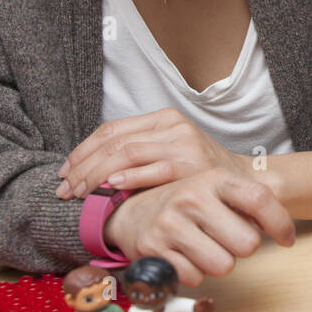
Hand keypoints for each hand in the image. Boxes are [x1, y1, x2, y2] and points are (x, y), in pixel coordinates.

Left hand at [56, 108, 249, 198]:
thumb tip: (91, 169)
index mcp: (163, 118)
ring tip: (79, 193)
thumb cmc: (202, 174)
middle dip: (83, 166)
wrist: (246, 183)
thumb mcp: (170, 153)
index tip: (64, 172)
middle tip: (64, 188)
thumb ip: (139, 153)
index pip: (111, 130)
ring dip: (96, 176)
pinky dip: (127, 178)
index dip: (82, 150)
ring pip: (126, 154)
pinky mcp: (192, 165)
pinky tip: (109, 188)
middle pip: (113, 141)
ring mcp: (183, 144)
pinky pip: (152, 170)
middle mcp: (172, 126)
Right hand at [103, 168, 295, 285]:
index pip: (260, 198)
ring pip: (223, 265)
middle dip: (242, 248)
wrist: (131, 211)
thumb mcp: (216, 191)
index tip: (286, 239)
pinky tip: (183, 256)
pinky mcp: (153, 249)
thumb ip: (250, 204)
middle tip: (226, 239)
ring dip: (218, 262)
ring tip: (203, 246)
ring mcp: (170, 223)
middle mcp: (191, 197)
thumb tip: (285, 233)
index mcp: (213, 179)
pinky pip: (196, 278)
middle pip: (247, 243)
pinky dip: (194, 273)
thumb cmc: (187, 204)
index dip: (281, 223)